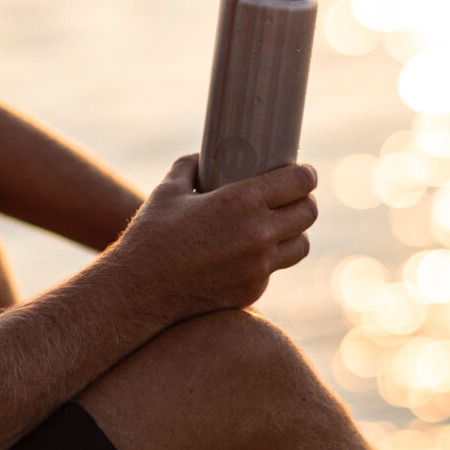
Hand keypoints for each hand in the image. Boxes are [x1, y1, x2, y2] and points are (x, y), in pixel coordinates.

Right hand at [112, 154, 316, 320]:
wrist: (140, 291)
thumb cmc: (152, 236)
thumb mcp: (169, 191)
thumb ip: (190, 168)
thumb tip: (203, 158)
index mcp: (242, 202)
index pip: (298, 182)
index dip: (307, 175)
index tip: (305, 173)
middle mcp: (258, 234)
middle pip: (308, 213)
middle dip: (305, 202)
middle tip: (295, 198)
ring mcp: (259, 267)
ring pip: (301, 246)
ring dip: (295, 234)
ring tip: (282, 227)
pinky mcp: (253, 291)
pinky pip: (274, 270)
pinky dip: (269, 260)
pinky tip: (253, 253)